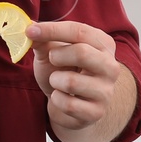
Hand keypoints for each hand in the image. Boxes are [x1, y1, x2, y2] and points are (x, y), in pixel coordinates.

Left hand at [27, 20, 126, 141]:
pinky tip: (61, 97)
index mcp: (103, 44)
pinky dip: (56, 99)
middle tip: (51, 59)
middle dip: (57, 56)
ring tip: (57, 81)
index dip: (52, 30)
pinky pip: (68, 104)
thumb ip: (43, 40)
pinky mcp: (97, 112)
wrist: (66, 104)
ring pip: (71, 82)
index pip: (79, 31)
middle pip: (82, 53)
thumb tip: (30, 28)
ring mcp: (106, 91)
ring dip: (54, 80)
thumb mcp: (51, 51)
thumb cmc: (62, 70)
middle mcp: (111, 66)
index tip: (30, 31)